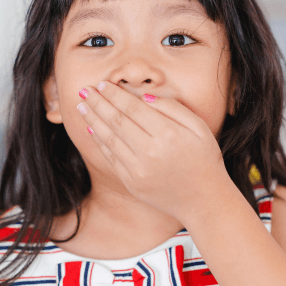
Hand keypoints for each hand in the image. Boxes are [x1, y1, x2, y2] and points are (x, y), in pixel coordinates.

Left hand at [77, 81, 230, 219]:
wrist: (204, 200)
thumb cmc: (204, 160)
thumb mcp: (199, 127)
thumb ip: (173, 108)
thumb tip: (143, 98)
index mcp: (168, 134)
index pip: (133, 108)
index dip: (115, 95)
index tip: (102, 84)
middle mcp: (150, 152)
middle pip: (116, 121)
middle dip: (98, 103)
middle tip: (84, 90)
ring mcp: (138, 170)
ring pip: (109, 138)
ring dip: (93, 120)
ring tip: (81, 106)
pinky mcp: (131, 183)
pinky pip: (111, 157)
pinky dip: (99, 142)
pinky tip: (92, 129)